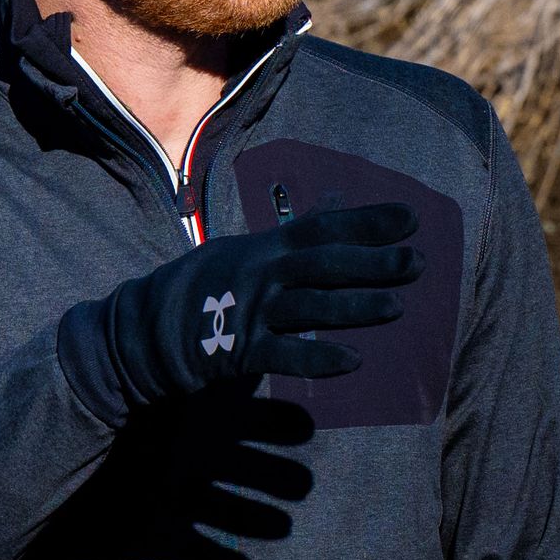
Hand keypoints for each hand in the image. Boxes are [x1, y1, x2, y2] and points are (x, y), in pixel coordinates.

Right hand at [68, 203, 418, 417]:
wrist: (144, 331)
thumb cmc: (204, 288)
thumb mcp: (247, 251)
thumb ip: (296, 232)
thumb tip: (339, 198)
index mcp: (264, 247)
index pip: (322, 227)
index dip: (366, 221)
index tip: (411, 217)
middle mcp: (259, 273)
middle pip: (322, 263)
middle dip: (370, 261)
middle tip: (416, 262)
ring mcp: (248, 310)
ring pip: (308, 305)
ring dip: (353, 306)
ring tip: (396, 307)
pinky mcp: (237, 349)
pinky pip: (283, 353)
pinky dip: (316, 356)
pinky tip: (351, 360)